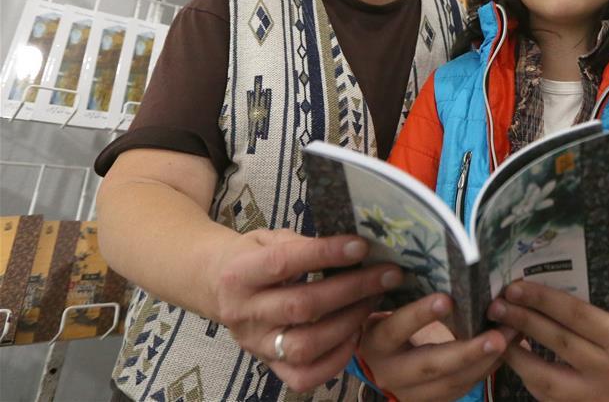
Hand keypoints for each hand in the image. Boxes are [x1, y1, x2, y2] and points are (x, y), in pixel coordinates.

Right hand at [209, 228, 402, 391]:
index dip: (326, 254)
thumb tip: (354, 246)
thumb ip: (303, 242)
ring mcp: (256, 345)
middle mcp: (243, 313)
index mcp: (239, 274)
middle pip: (302, 306)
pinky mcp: (267, 366)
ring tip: (374, 300)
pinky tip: (356, 332)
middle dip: (352, 289)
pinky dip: (336, 358)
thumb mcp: (269, 237)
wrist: (215, 285)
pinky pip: (304, 376)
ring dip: (349, 322)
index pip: (284, 264)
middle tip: (387, 274)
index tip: (362, 246)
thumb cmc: (253, 255)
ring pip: (305, 345)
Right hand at [358, 293, 514, 401]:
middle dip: (467, 352)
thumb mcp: (383, 311)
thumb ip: (401, 296)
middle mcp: (391, 372)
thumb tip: (440, 266)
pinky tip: (504, 352)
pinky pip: (461, 389)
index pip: (396, 328)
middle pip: (430, 366)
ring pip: (451, 383)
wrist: (373, 370)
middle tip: (497, 337)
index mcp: (376, 343)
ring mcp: (411, 393)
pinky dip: (485, 370)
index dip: (419, 315)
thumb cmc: (383, 327)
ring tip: (510, 338)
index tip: (446, 299)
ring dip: (485, 362)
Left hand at [487, 283, 608, 401]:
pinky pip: (545, 392)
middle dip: (522, 320)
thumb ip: (585, 296)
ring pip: (546, 374)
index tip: (514, 288)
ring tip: (496, 330)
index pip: (575, 313)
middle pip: (557, 341)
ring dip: (515, 351)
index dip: (541, 299)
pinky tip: (510, 352)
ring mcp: (594, 393)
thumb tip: (536, 277)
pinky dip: (524, 371)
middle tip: (496, 305)